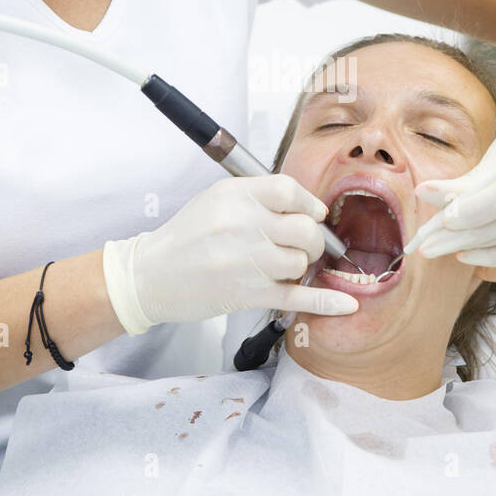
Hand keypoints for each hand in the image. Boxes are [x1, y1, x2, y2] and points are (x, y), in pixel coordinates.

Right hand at [102, 174, 358, 331]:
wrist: (149, 275)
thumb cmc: (186, 237)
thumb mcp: (215, 200)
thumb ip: (258, 198)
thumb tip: (307, 207)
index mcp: (235, 195)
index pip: (290, 190)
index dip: (309, 204)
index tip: (313, 214)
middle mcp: (243, 224)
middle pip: (305, 228)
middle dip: (312, 239)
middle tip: (302, 246)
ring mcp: (247, 261)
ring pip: (302, 261)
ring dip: (300, 267)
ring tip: (282, 269)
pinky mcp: (248, 294)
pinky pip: (298, 296)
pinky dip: (326, 302)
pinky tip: (346, 304)